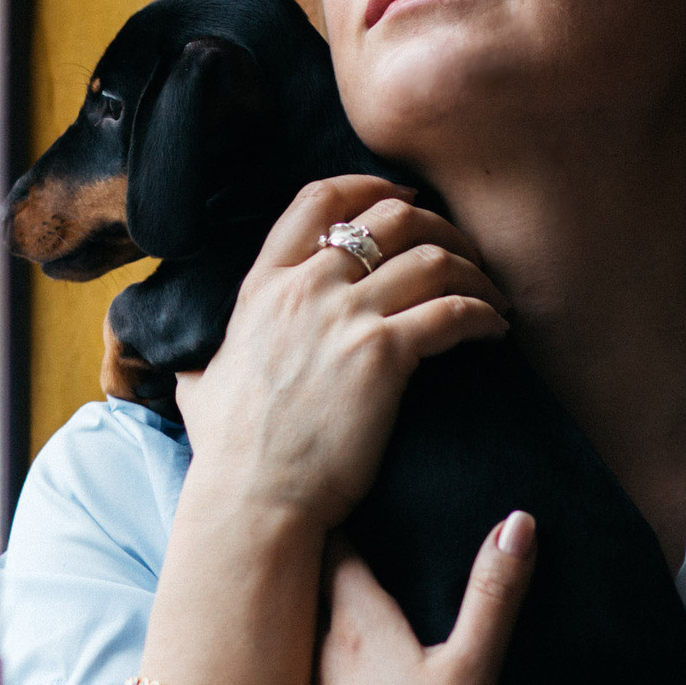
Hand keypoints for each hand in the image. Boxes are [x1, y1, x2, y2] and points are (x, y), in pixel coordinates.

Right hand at [172, 176, 508, 536]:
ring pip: (431, 257)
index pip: (319, 200)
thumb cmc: (229, 454)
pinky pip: (452, 310)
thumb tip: (190, 374)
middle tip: (463, 253)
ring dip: (473, 270)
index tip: (405, 198)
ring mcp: (345, 318)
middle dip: (439, 226)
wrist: (253, 497)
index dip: (370, 187)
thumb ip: (204, 366)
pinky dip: (483, 313)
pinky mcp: (383, 355)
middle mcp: (305, 288)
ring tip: (491, 296)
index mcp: (264, 286)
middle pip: (390, 218)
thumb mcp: (200, 388)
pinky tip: (495, 329)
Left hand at [313, 513, 535, 684]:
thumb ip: (493, 597)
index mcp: (355, 627)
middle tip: (318, 529)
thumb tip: (518, 521)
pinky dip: (308, 675)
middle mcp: (317, 657)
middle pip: (309, 594)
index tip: (333, 491)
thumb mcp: (472, 670)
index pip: (335, 553)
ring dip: (309, 620)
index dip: (337, 520)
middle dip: (313, 563)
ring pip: (301, 644)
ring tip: (318, 598)